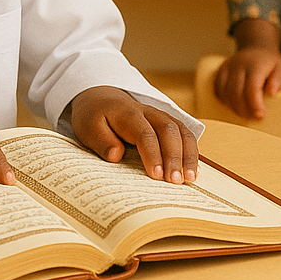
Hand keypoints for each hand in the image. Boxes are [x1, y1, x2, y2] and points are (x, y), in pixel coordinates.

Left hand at [67, 86, 198, 184]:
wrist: (101, 97)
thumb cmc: (95, 117)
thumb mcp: (87, 128)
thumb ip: (101, 141)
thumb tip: (116, 155)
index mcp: (128, 114)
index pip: (145, 133)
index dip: (153, 154)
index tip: (157, 175)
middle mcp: (148, 112)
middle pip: (168, 130)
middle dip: (174, 156)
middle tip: (176, 182)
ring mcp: (159, 115)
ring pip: (180, 130)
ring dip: (188, 154)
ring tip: (191, 178)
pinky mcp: (166, 122)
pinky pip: (183, 132)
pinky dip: (191, 150)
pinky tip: (192, 169)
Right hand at [215, 19, 280, 119]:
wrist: (256, 48)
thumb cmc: (270, 65)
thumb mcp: (280, 70)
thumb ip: (277, 81)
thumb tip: (271, 93)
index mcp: (256, 65)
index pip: (252, 87)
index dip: (255, 104)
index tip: (260, 116)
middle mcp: (239, 64)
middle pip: (236, 92)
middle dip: (244, 110)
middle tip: (253, 118)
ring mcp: (228, 67)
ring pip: (225, 92)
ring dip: (234, 107)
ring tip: (245, 113)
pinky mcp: (221, 70)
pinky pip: (218, 89)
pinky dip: (224, 100)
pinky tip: (233, 105)